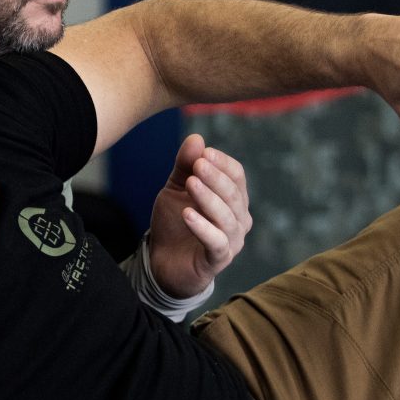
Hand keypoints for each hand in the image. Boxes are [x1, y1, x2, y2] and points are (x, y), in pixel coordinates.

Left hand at [147, 134, 250, 298]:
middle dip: (216, 178)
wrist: (161, 262)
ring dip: (209, 199)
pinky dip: (203, 227)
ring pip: (227, 218)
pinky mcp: (217, 260)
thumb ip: (185, 166)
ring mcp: (231, 241)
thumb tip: (197, 138)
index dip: (222, 163)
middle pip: (234, 195)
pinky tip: (187, 214)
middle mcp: (238, 219)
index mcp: (233, 199)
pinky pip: (216, 242)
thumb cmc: (174, 223)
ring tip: (191, 184)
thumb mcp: (176, 189)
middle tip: (198, 164)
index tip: (203, 153)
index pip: (237, 176)